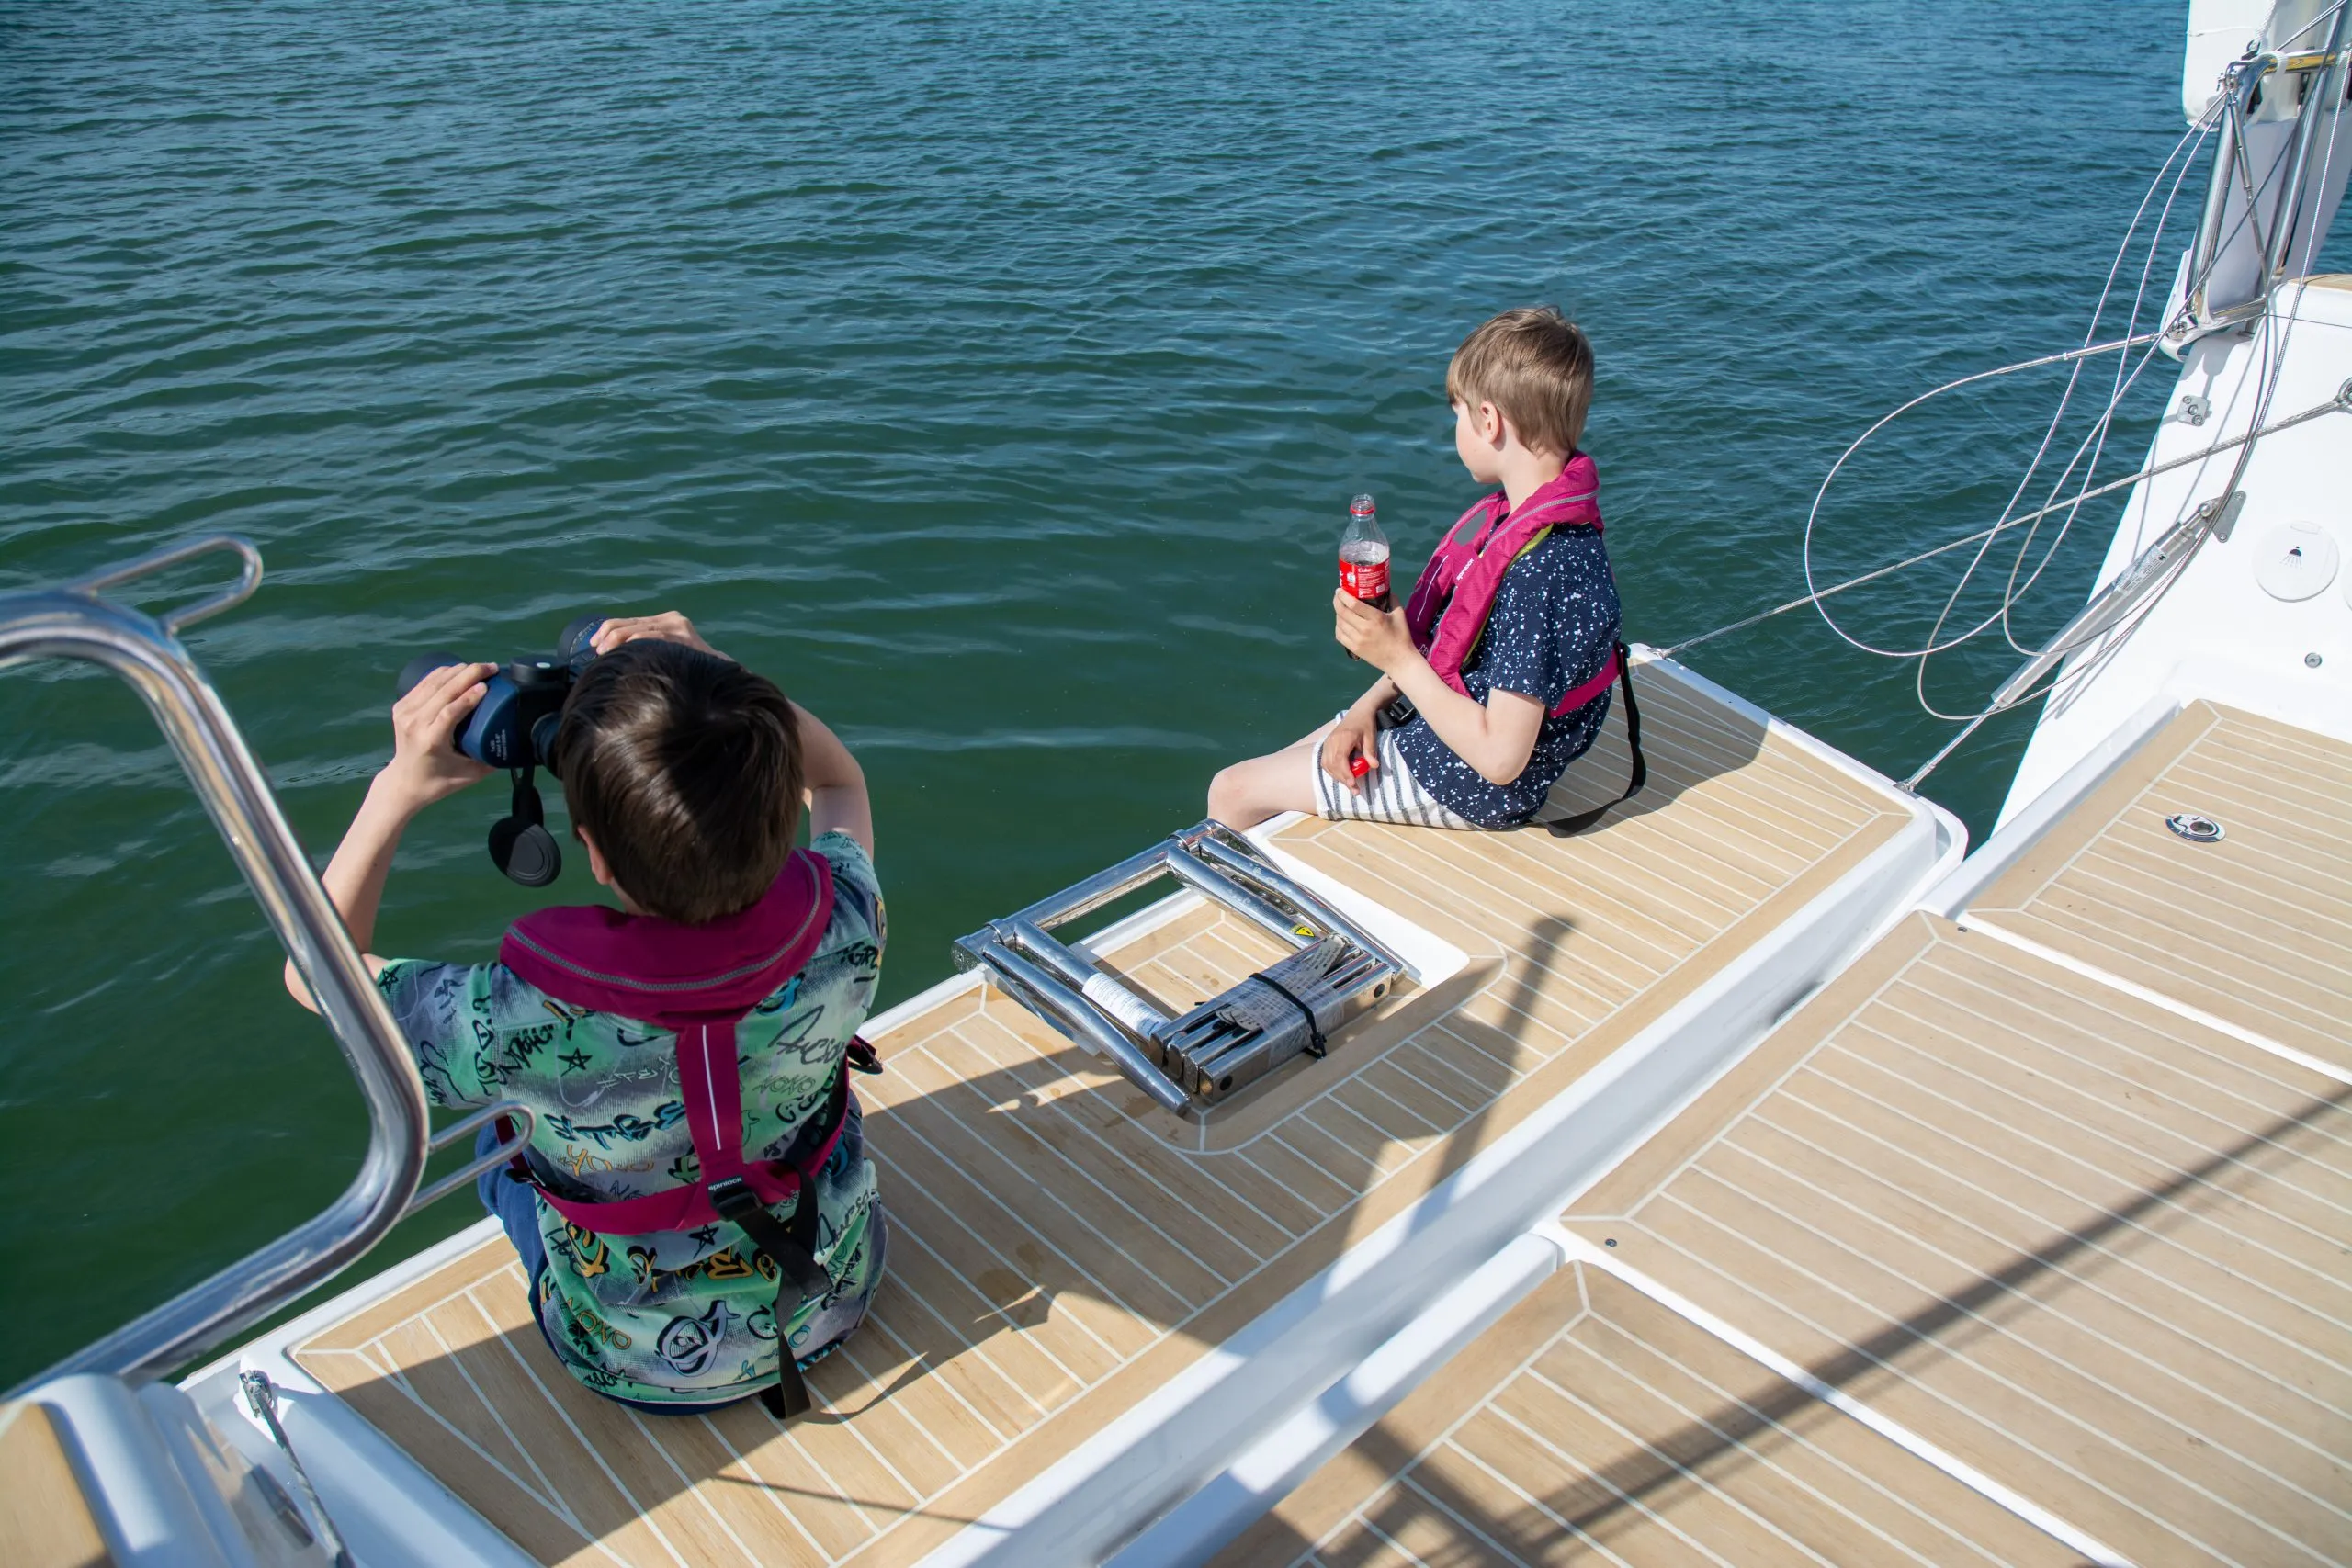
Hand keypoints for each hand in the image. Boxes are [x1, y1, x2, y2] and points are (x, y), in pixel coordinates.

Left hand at [376, 661, 495, 814]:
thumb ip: (492, 759)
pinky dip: (443, 672)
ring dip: (458, 670)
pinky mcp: (401, 706)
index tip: (487, 685)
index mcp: (431, 741)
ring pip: (434, 682)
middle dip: (469, 674)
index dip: (469, 696)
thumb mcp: (469, 775)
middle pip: (443, 691)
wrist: (403, 781)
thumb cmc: (439, 782)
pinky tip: (459, 668)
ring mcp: (405, 713)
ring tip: (480, 667)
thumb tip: (517, 743)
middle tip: (491, 667)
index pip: (450, 712)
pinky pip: (425, 682)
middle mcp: (415, 723)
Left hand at [591, 611, 723, 659]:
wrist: (722, 677)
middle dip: (609, 635)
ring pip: (639, 629)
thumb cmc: (689, 670)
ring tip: (605, 653)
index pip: (630, 621)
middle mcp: (672, 619)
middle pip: (631, 623)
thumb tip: (611, 654)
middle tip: (597, 650)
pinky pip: (654, 638)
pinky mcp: (683, 638)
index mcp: (667, 620)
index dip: (608, 629)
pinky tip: (625, 650)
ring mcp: (679, 628)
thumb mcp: (666, 652)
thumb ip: (647, 647)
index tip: (594, 644)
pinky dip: (636, 642)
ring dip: (618, 640)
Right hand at [1320, 711, 1378, 793]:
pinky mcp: (1327, 744)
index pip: (1340, 759)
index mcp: (1343, 737)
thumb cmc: (1366, 723)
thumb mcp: (1371, 736)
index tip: (1353, 784)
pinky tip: (1342, 775)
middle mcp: (1332, 740)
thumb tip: (1374, 766)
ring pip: (1327, 764)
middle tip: (1355, 790)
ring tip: (1350, 784)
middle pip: (1333, 764)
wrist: (1359, 711)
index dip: (1345, 773)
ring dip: (1337, 776)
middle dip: (1343, 779)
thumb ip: (1370, 751)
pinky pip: (1325, 761)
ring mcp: (1328, 742)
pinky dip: (1332, 771)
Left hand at [1333, 589, 1416, 674]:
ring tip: (1340, 609)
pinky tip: (1341, 623)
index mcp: (1376, 618)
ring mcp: (1357, 640)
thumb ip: (1392, 600)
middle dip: (1337, 602)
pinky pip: (1339, 635)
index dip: (1343, 595)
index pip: (1353, 604)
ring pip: (1339, 623)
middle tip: (1337, 596)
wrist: (1399, 660)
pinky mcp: (1354, 649)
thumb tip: (1385, 590)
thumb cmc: (1401, 636)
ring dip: (1337, 614)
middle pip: (1343, 612)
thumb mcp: (1400, 615)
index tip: (1339, 590)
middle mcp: (1364, 628)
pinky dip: (1338, 627)